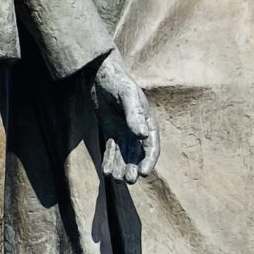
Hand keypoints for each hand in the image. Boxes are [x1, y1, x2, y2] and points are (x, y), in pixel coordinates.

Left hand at [91, 53, 158, 183]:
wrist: (101, 73)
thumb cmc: (118, 81)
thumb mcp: (127, 96)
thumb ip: (134, 115)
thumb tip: (142, 135)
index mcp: (148, 123)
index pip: (152, 147)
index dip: (149, 161)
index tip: (143, 173)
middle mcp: (138, 131)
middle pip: (138, 156)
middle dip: (133, 169)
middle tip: (128, 179)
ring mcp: (124, 133)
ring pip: (124, 156)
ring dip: (121, 168)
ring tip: (115, 179)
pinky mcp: (111, 132)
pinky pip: (112, 151)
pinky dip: (109, 161)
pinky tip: (106, 171)